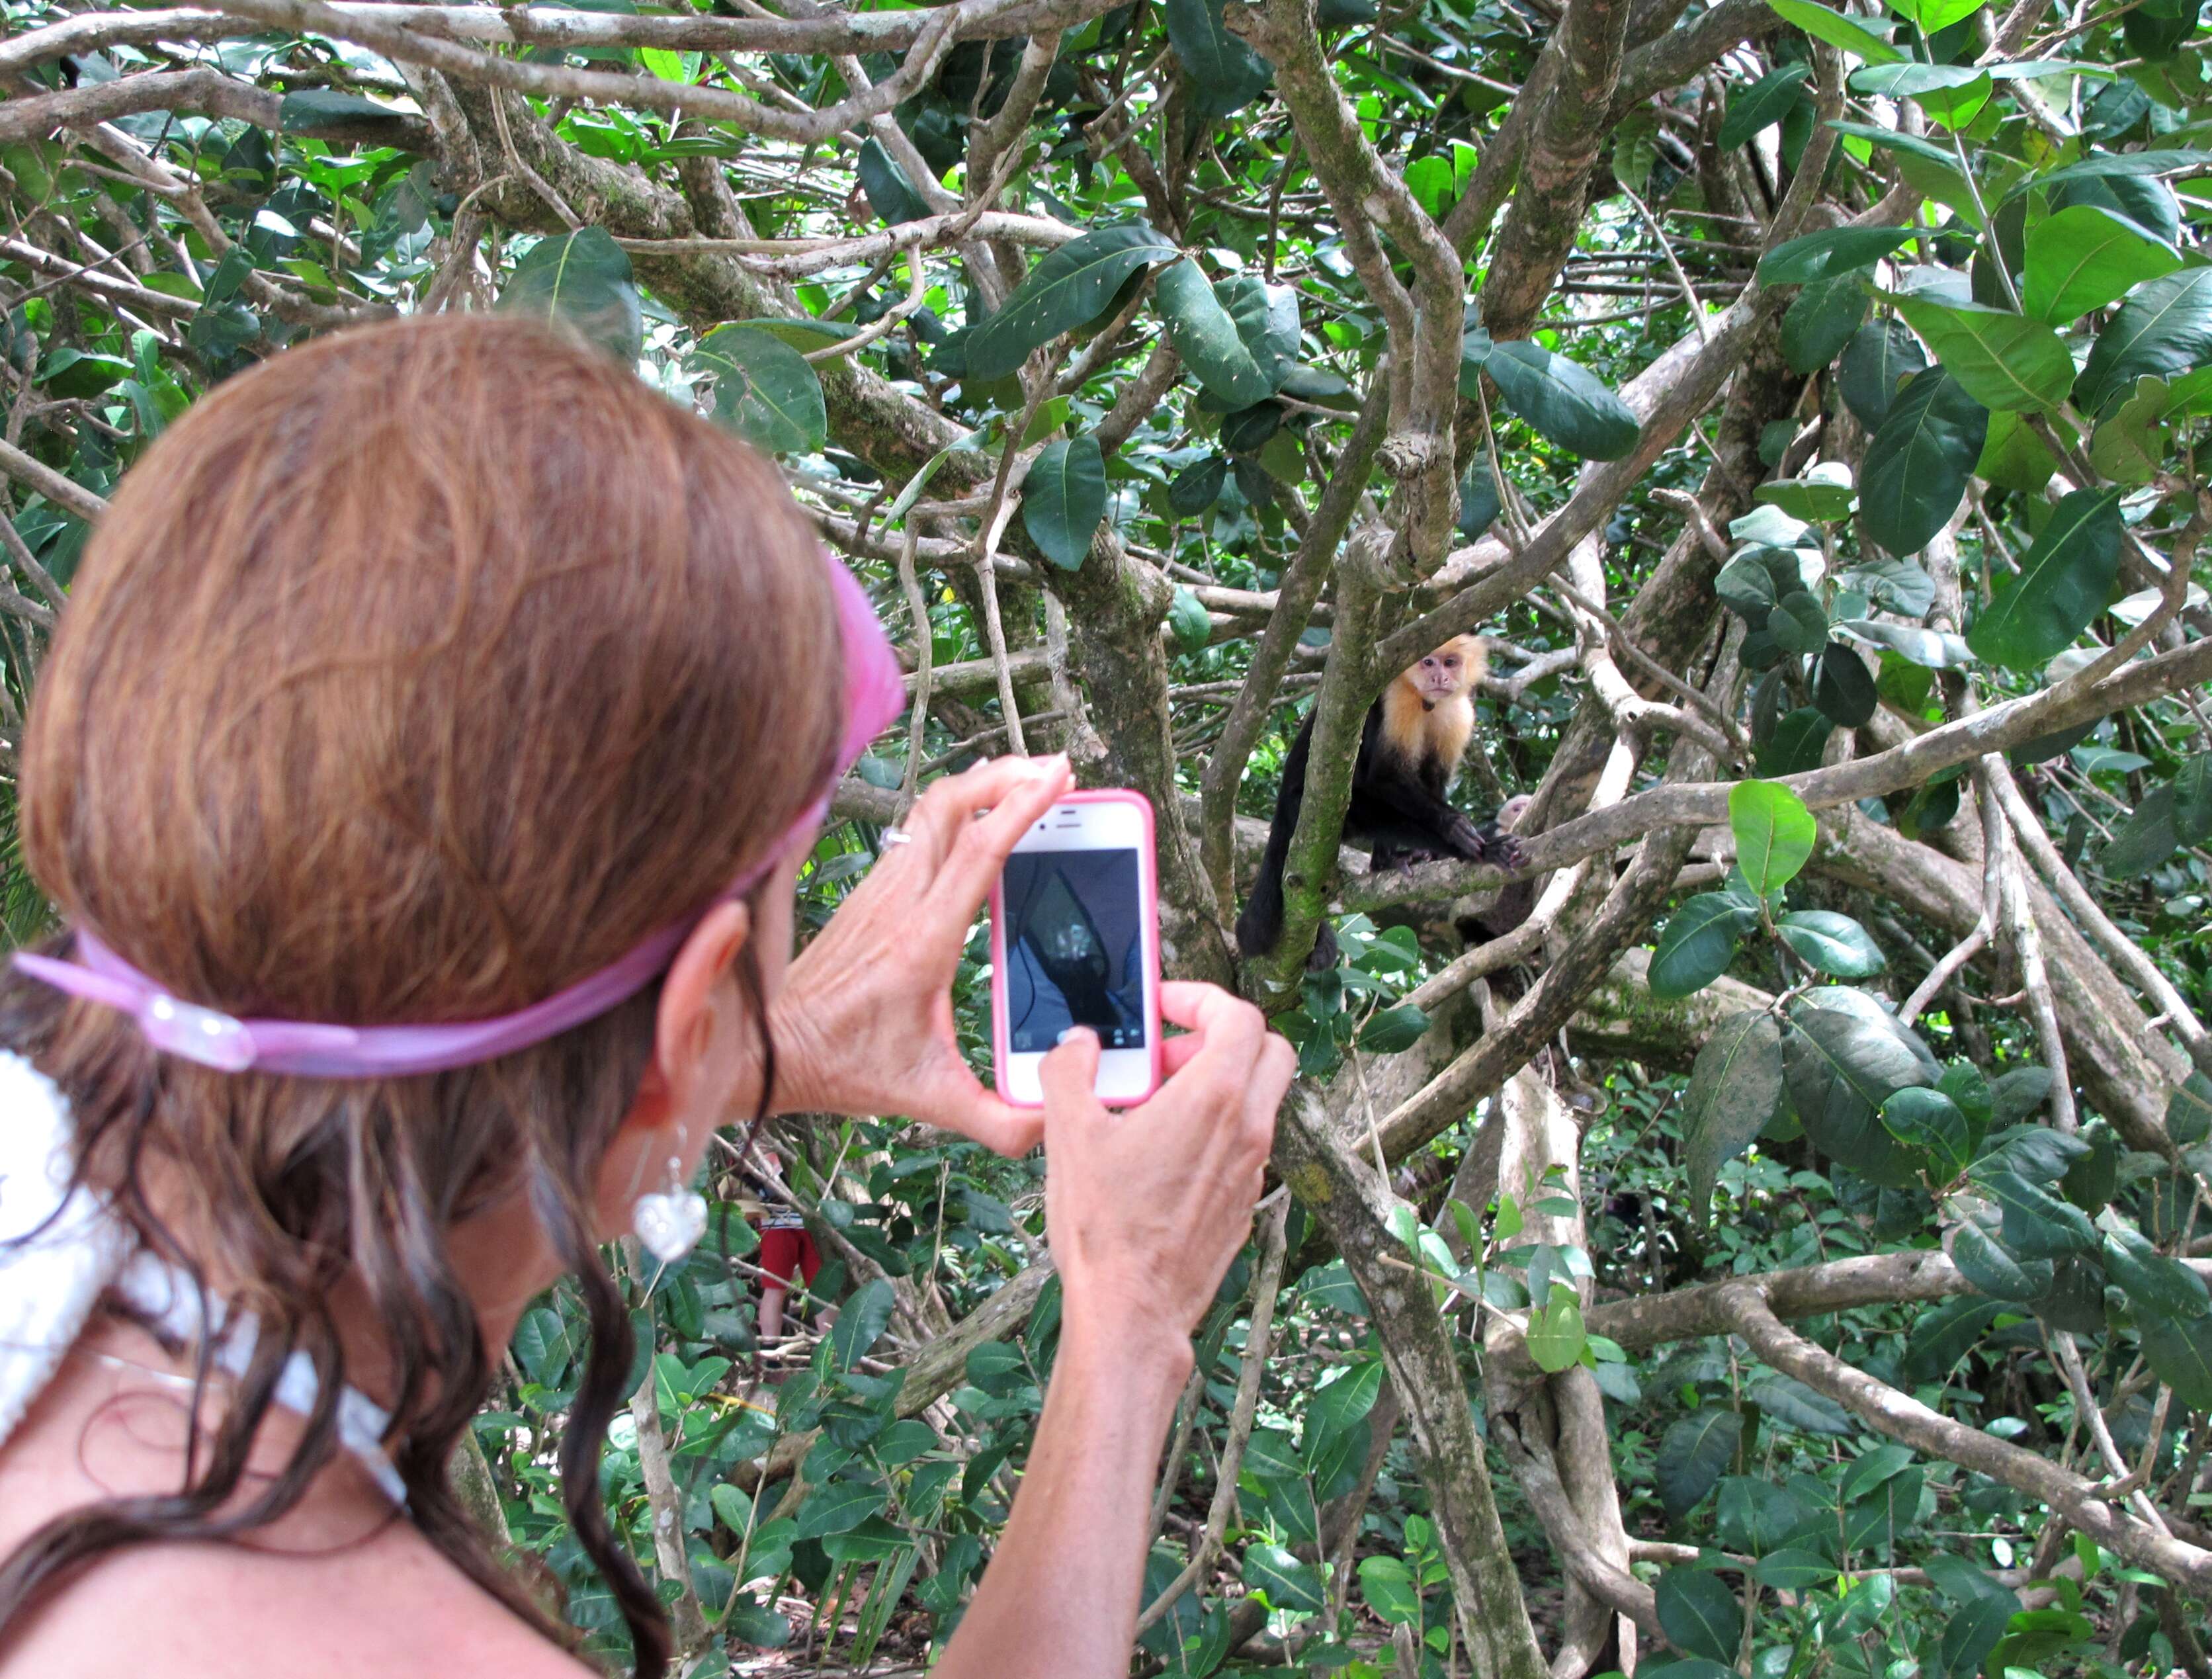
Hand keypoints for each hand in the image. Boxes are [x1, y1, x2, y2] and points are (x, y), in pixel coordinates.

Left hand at [768, 754, 1075, 1154]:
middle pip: (952, 805)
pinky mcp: (869, 894)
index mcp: (922, 942)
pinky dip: (954, 808)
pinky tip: (979, 817)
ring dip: (979, 785)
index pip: (979, 851)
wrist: (770, 1051)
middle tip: (1053, 770)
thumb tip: (1055, 1119)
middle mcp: (898, 903)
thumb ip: (999, 1120)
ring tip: (1026, 780)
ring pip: (930, 809)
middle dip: (1006, 775)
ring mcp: (880, 891)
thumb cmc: (844, 1068)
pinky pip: (916, 830)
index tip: (1061, 778)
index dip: (1024, 807)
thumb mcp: (930, 1100)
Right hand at [1039, 983, 1292, 1354]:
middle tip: (1167, 1053)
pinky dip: (1213, 1128)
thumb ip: (1070, 1071)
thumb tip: (1076, 1046)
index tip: (1165, 1006)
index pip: (1239, 1016)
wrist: (1132, 1310)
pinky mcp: (1244, 1202)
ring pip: (1257, 1099)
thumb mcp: (1068, 1133)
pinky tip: (1160, 1153)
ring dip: (1215, 1084)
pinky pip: (1242, 1144)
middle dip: (1220, 1036)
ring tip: (1151, 1104)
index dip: (1202, 998)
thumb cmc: (1106, 1227)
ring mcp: (1252, 1169)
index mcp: (1213, 1098)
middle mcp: (1246, 1129)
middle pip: (1268, 1050)